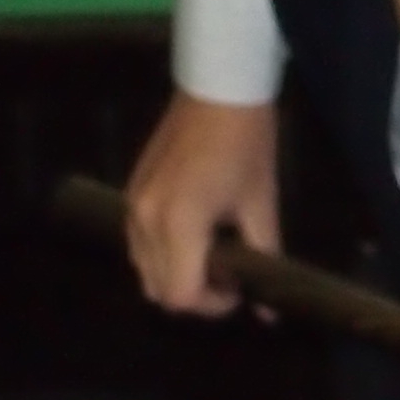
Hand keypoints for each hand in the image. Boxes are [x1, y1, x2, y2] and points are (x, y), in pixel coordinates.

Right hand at [124, 90, 281, 314]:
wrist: (217, 88)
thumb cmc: (246, 142)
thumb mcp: (261, 204)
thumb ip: (264, 258)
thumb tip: (270, 310)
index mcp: (179, 224)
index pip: (181, 295)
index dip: (212, 305)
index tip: (239, 290)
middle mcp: (145, 221)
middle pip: (158, 291)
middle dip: (194, 295)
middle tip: (229, 278)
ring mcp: (132, 207)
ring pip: (143, 271)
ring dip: (175, 276)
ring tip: (211, 257)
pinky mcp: (129, 194)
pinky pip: (137, 245)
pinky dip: (160, 256)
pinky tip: (192, 238)